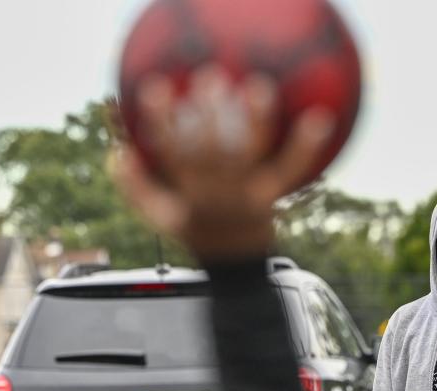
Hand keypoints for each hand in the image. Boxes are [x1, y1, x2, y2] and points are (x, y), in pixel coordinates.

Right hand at [114, 65, 334, 261]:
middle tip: (210, 77)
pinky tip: (318, 119)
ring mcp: (245, 198)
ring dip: (252, 121)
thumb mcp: (158, 217)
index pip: (167, 152)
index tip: (156, 86)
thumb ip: (134, 187)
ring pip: (246, 157)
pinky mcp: (271, 199)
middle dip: (206, 116)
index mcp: (184, 197)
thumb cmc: (195, 231)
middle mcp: (215, 197)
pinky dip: (304, 146)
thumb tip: (117, 152)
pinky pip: (289, 171)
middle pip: (208, 152)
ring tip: (258, 87)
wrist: (233, 267)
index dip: (160, 120)